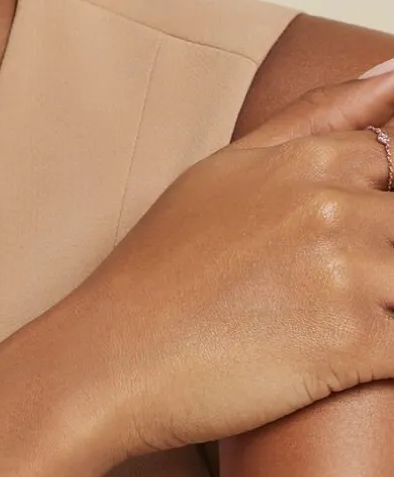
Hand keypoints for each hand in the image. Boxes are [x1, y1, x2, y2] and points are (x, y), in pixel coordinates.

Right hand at [67, 70, 393, 455]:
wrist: (110, 356)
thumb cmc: (157, 273)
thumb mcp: (223, 174)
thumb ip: (316, 119)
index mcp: (305, 163)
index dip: (372, 207)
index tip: (324, 244)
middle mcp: (332, 208)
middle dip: (378, 261)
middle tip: (301, 289)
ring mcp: (346, 274)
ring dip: (380, 306)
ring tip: (309, 323)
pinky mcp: (352, 345)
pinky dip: (385, 356)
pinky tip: (335, 358)